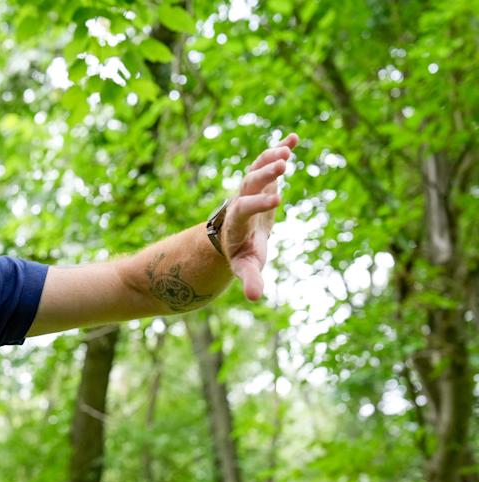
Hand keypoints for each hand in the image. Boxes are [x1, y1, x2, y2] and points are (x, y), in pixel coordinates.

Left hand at [220, 133, 298, 299]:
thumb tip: (255, 298)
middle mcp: (241, 199)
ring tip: (287, 149)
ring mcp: (251, 186)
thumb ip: (250, 278)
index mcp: (237, 220)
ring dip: (270, 157)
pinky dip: (280, 148)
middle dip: (264, 174)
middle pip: (249, 183)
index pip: (244, 208)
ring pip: (257, 168)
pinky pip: (268, 160)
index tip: (277, 200)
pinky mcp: (262, 179)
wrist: (234, 233)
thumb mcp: (246, 265)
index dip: (258, 203)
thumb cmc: (242, 252)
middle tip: (281, 165)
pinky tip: (294, 137)